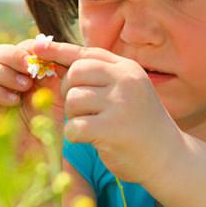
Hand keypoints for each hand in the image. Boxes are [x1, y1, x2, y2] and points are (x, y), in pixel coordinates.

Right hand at [0, 39, 66, 158]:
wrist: (39, 158)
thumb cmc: (49, 125)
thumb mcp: (57, 92)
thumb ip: (54, 68)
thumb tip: (47, 44)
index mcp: (17, 73)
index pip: (15, 47)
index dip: (29, 48)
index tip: (47, 57)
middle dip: (13, 55)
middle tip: (31, 67)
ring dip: (4, 73)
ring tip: (25, 86)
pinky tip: (15, 101)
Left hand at [34, 39, 183, 184]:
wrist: (169, 159)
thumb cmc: (139, 125)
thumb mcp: (126, 92)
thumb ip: (99, 76)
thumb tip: (55, 59)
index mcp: (127, 69)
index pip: (86, 54)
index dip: (58, 51)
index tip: (36, 47)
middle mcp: (125, 80)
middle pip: (75, 74)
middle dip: (69, 92)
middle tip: (81, 109)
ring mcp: (121, 103)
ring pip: (73, 100)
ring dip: (74, 116)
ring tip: (92, 125)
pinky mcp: (113, 128)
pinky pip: (75, 127)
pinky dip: (76, 135)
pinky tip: (91, 140)